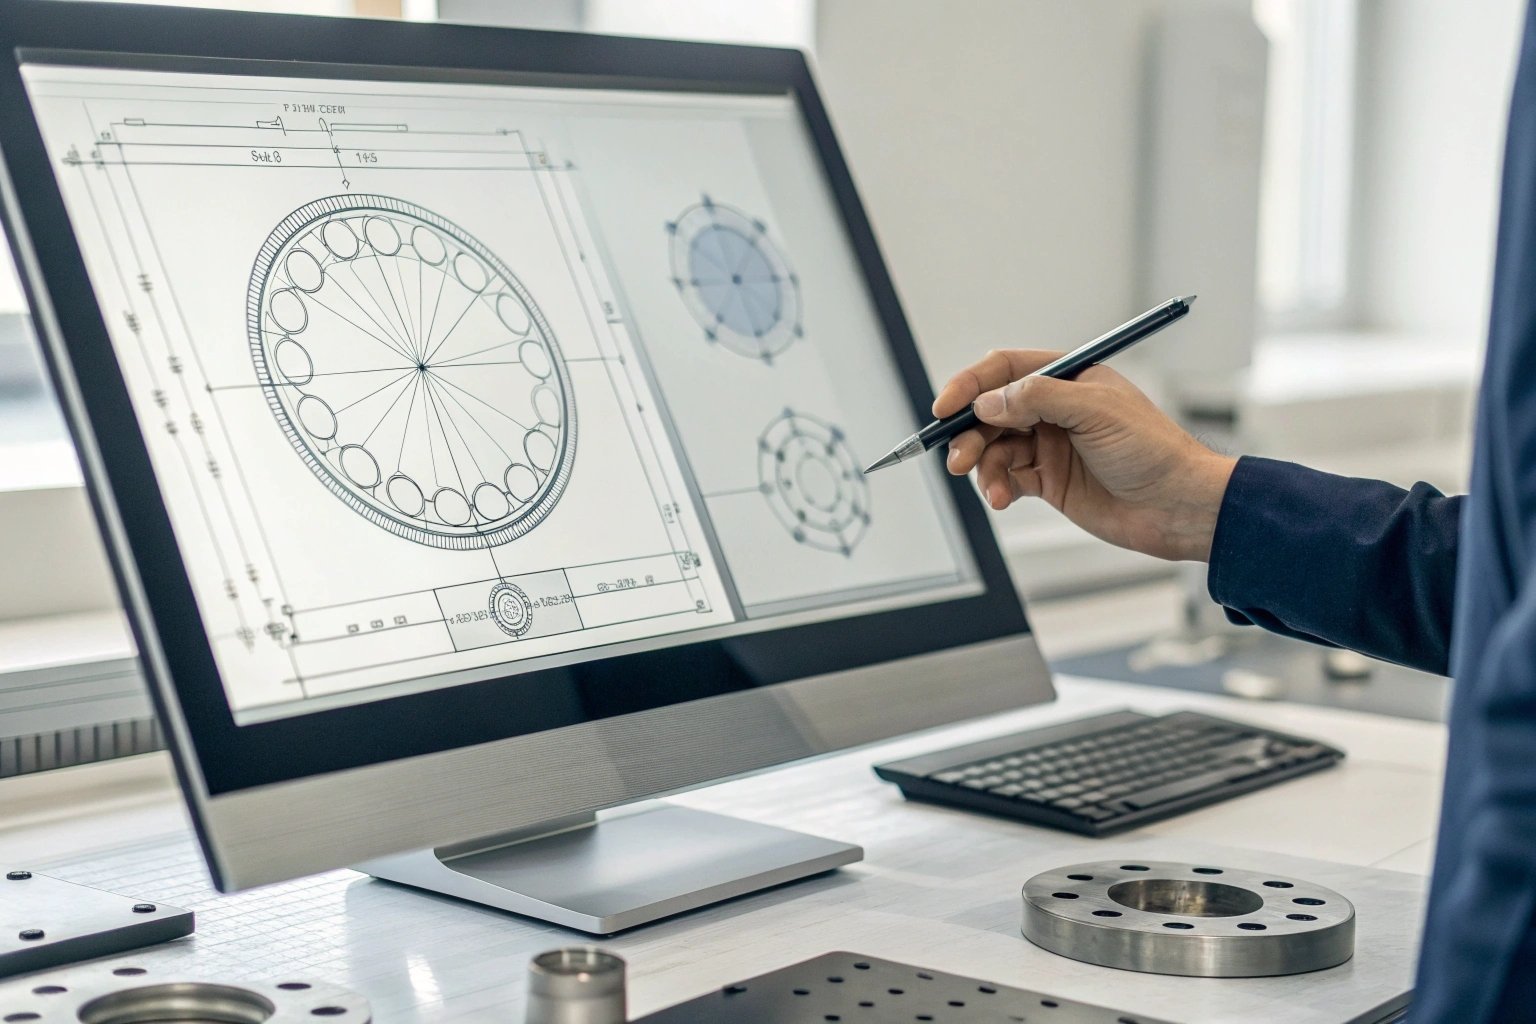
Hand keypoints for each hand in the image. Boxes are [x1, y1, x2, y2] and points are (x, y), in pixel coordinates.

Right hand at [935, 349, 1236, 561]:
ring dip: (982, 465)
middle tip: (958, 455)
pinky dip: (998, 487)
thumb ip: (1038, 399)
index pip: (1006, 369)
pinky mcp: (1049, 480)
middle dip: (969, 432)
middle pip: (991, 411)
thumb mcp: (1095, 411)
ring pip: (995, 448)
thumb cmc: (1152, 450)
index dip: (971, 384)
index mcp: (1068, 378)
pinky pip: (1008, 478)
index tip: (946, 405)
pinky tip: (1002, 498)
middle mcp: (1055, 409)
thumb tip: (989, 401)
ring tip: (987, 485)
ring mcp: (1050, 445)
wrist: (1177, 506)